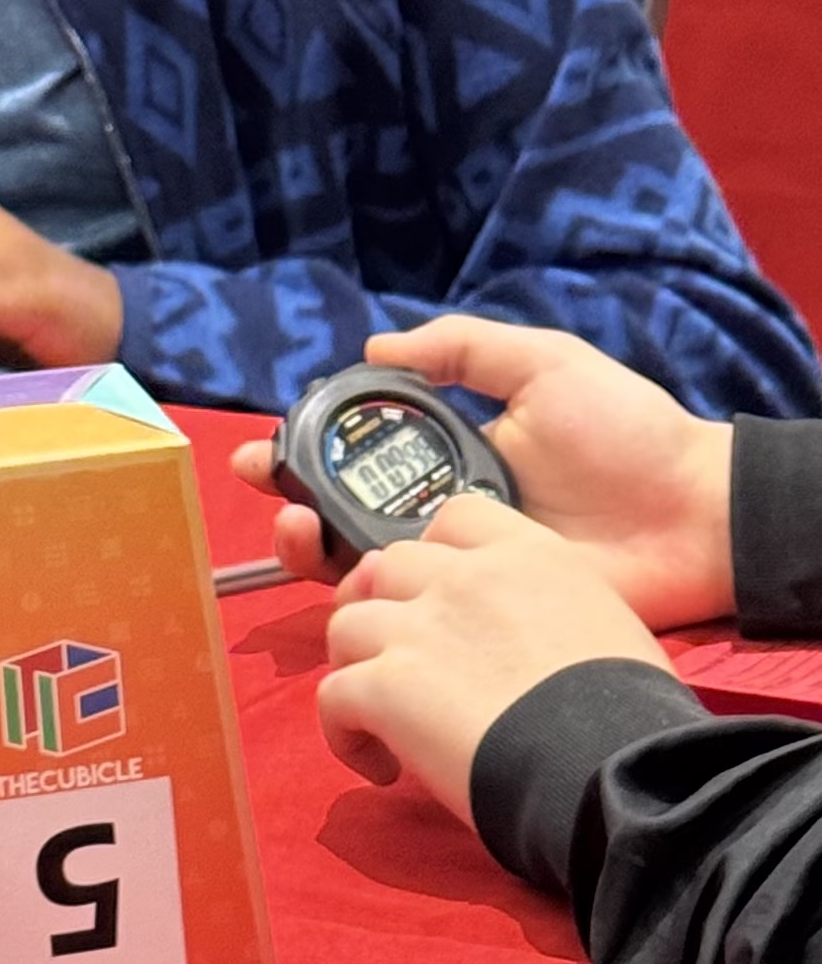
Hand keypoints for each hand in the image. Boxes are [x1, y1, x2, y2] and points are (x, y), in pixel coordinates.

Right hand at [230, 314, 735, 625]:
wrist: (694, 516)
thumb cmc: (626, 433)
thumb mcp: (545, 365)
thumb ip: (464, 348)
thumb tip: (375, 347)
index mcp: (453, 452)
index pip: (361, 450)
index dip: (307, 448)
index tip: (270, 448)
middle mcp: (443, 511)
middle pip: (342, 511)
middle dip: (290, 501)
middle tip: (271, 489)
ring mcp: (459, 566)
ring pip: (362, 565)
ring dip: (314, 547)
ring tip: (302, 531)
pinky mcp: (481, 616)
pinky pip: (413, 615)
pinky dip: (370, 604)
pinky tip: (354, 582)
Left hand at [318, 499, 668, 822]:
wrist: (614, 770)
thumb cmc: (632, 718)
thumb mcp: (611, 629)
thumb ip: (553, 614)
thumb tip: (535, 652)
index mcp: (530, 555)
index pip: (455, 518)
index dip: (436, 556)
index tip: (443, 598)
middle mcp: (466, 577)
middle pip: (390, 565)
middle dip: (388, 607)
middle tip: (404, 659)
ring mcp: (420, 626)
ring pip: (348, 623)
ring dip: (358, 665)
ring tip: (382, 715)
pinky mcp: (388, 684)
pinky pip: (332, 695)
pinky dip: (343, 732)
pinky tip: (378, 766)